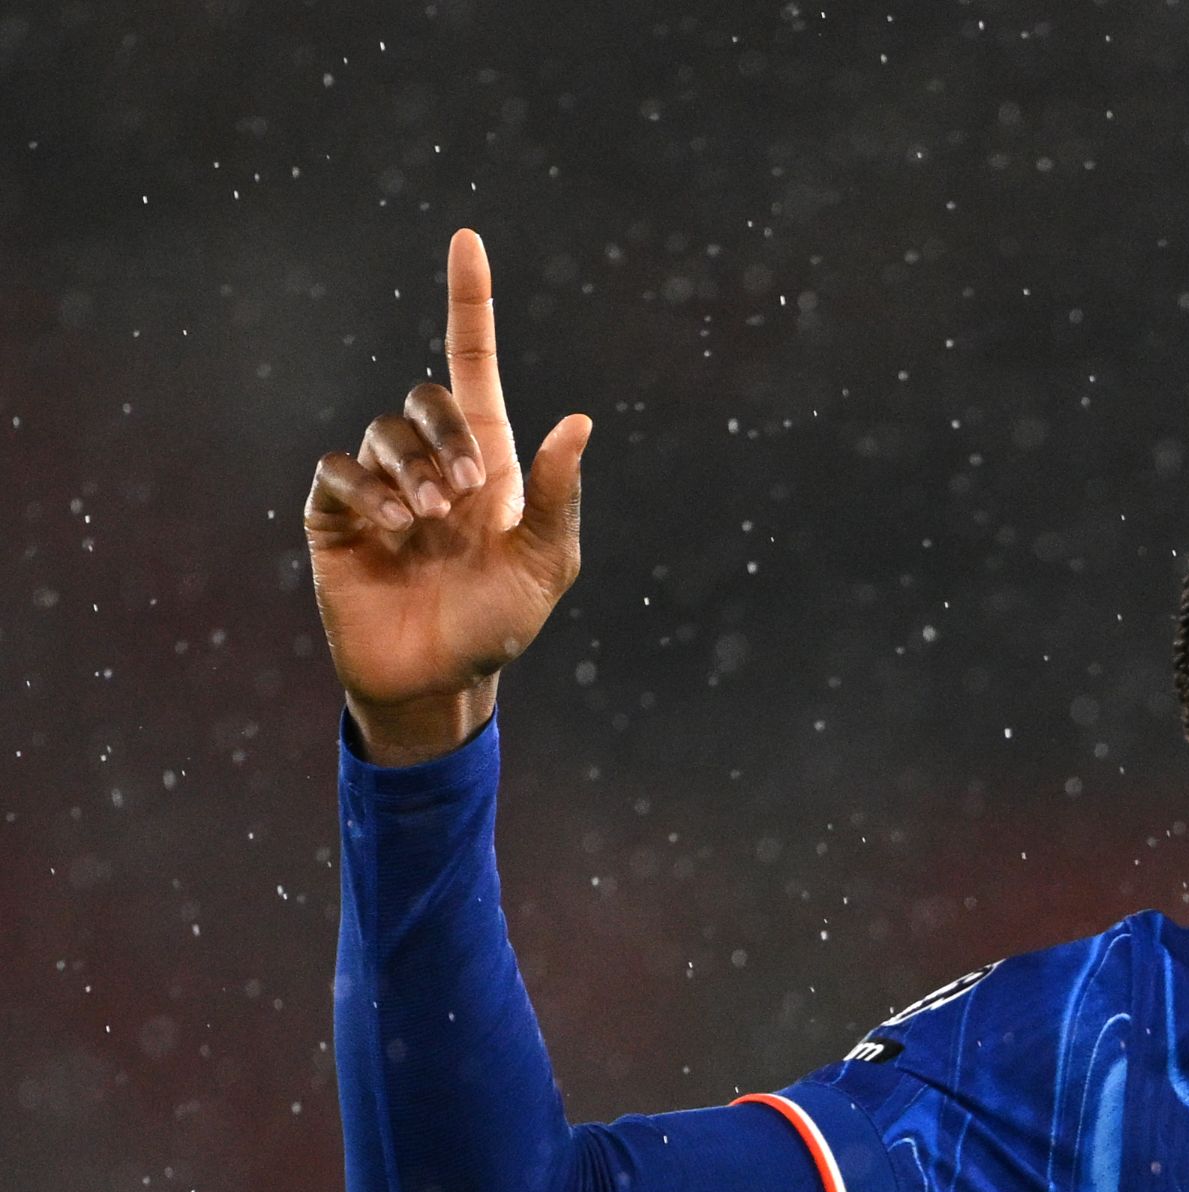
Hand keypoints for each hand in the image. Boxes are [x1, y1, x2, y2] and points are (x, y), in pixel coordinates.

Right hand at [304, 230, 591, 763]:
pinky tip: (392, 527)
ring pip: (383, 432)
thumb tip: (579, 419)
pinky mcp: (336, 514)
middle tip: (465, 497)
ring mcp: (381, 485)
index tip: (467, 240)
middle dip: (445, 436)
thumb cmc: (498, 625)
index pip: (473, 364)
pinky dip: (366, 489)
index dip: (470, 303)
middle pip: (426, 396)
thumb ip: (558, 494)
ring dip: (410, 470)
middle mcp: (433, 462)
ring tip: (426, 523)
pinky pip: (338, 470)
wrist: (437, 680)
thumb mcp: (544, 563)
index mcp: (490, 463)